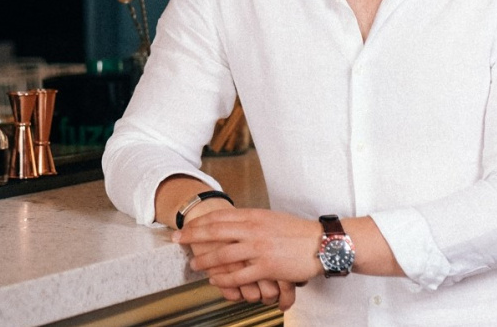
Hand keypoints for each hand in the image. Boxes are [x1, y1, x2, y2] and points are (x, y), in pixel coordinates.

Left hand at [172, 207, 320, 306]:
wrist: (319, 243)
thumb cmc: (296, 231)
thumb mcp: (271, 218)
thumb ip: (251, 220)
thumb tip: (232, 222)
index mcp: (254, 215)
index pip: (220, 216)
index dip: (200, 221)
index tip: (186, 225)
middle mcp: (253, 229)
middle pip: (215, 231)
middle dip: (193, 236)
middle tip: (177, 239)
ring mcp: (259, 248)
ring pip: (223, 254)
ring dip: (205, 260)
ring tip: (193, 263)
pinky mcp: (266, 267)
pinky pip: (239, 275)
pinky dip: (224, 279)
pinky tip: (215, 280)